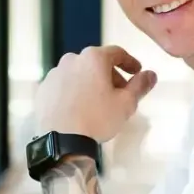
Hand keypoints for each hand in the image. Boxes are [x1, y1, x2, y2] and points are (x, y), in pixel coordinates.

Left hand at [33, 45, 156, 142]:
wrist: (61, 140)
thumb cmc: (97, 119)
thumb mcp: (126, 104)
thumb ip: (140, 85)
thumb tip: (151, 74)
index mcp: (94, 58)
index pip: (117, 53)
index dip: (130, 62)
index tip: (137, 72)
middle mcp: (72, 59)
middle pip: (96, 63)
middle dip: (110, 75)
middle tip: (119, 93)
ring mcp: (54, 74)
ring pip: (78, 73)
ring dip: (90, 83)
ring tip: (97, 103)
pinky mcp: (43, 89)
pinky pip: (63, 85)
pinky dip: (73, 92)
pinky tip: (78, 108)